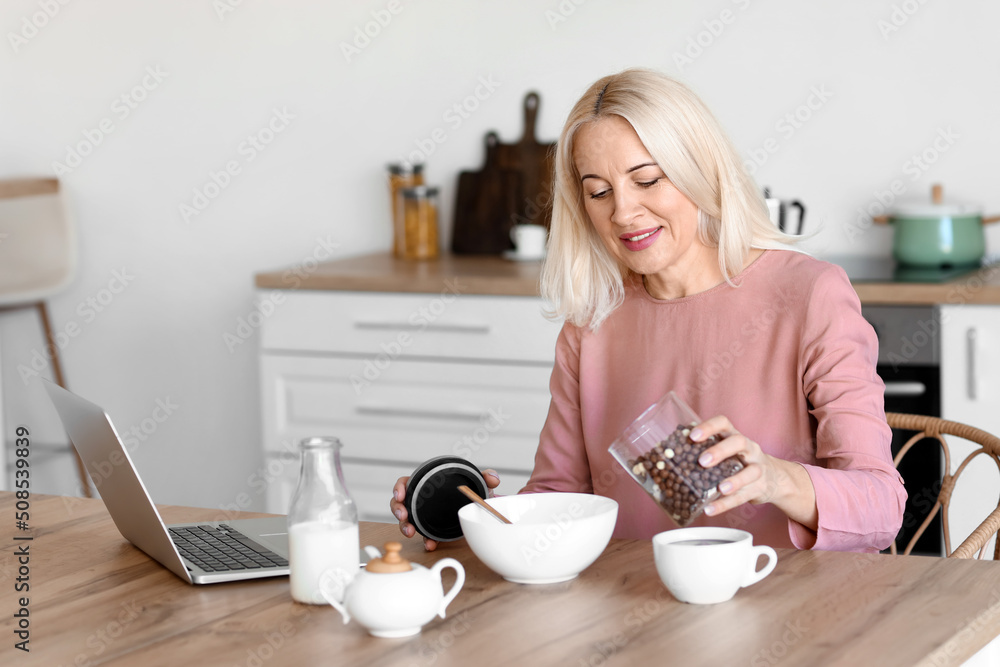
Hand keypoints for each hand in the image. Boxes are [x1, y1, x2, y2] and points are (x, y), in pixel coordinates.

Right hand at [390, 469, 501, 550]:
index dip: (399, 488)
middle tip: (403, 515)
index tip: (400, 494)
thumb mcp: (478, 482)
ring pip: (408, 521)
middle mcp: (423, 501)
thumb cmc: (472, 492)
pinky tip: (430, 544)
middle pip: (400, 503)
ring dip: (405, 526)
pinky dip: (426, 540)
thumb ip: (486, 476)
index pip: (406, 483)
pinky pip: (425, 536)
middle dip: (397, 510)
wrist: (478, 509)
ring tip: (411, 532)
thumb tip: (493, 477)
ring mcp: (426, 516)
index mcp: (428, 484)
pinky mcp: (434, 530)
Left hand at [690, 416, 817, 529]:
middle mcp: (749, 449)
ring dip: (734, 480)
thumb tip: (666, 454)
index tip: (693, 435)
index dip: (709, 427)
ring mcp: (757, 468)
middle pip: (739, 442)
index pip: (724, 423)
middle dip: (720, 451)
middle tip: (702, 461)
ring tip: (718, 489)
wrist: (773, 478)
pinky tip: (711, 510)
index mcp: (734, 436)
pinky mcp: (759, 488)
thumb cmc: (739, 461)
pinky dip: (726, 504)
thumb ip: (704, 450)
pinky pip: (744, 497)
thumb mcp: (726, 452)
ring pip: (750, 471)